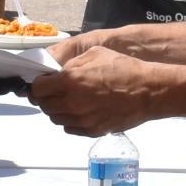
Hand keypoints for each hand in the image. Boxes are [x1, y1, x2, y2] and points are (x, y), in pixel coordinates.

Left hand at [26, 42, 165, 135]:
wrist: (148, 91)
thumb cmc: (124, 69)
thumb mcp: (94, 54)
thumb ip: (70, 64)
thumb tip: (56, 74)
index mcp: (70, 81)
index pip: (37, 88)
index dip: (37, 84)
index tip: (41, 82)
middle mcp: (72, 103)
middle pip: (44, 105)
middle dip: (44, 97)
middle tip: (52, 91)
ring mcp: (82, 120)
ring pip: (55, 118)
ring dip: (56, 109)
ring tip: (67, 100)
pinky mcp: (92, 131)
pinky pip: (70, 128)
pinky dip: (69, 120)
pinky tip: (79, 111)